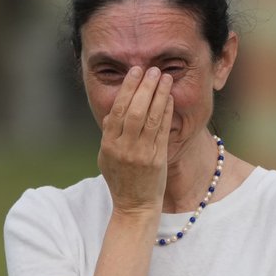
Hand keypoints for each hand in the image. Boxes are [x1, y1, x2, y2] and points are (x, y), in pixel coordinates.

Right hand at [98, 67, 173, 215]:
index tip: (134, 72)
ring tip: (163, 77)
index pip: (117, 111)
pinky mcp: (157, 159)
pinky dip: (166, 112)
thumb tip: (113, 112)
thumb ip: (109, 134)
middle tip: (151, 69)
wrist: (134, 205)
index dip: (126, 89)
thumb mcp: (106, 157)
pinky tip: (169, 98)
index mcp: (109, 145)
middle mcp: (124, 148)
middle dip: (143, 87)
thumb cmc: (120, 180)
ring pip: (149, 118)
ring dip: (157, 95)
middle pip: (133, 111)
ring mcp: (141, 154)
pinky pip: (162, 131)